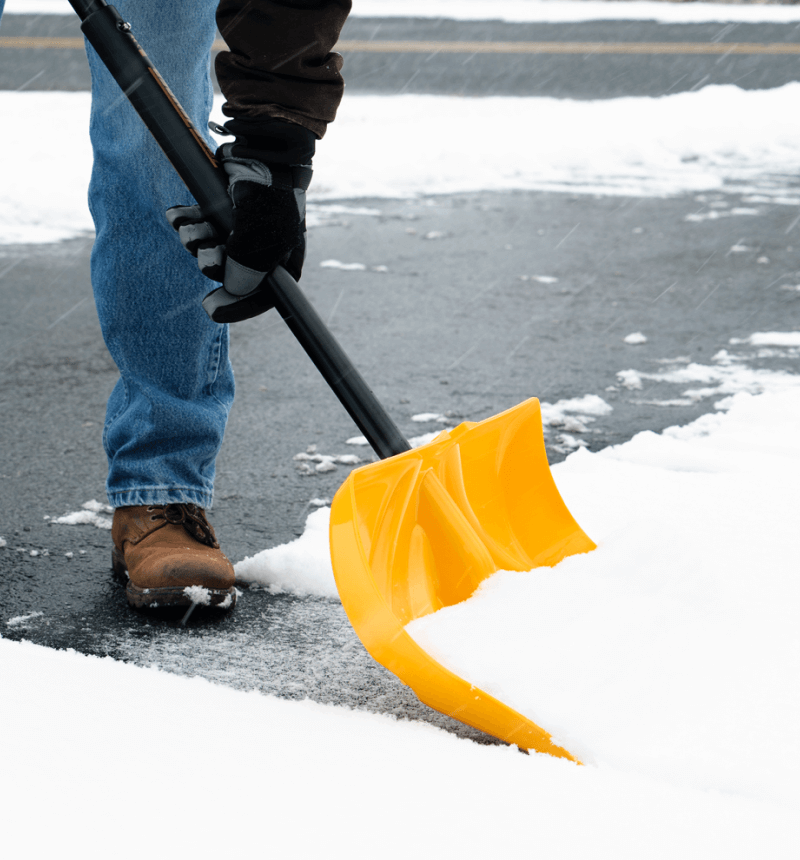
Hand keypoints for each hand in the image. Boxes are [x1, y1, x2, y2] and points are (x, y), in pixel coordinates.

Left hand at [166, 145, 311, 295]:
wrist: (261, 144)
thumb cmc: (269, 194)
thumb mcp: (261, 238)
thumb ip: (248, 269)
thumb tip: (232, 289)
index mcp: (282, 257)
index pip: (263, 295)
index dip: (238, 306)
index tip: (212, 309)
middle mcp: (262, 243)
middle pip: (231, 272)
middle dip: (211, 265)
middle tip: (204, 255)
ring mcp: (241, 223)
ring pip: (211, 247)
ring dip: (194, 242)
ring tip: (190, 230)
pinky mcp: (221, 204)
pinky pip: (198, 223)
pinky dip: (185, 222)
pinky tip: (178, 215)